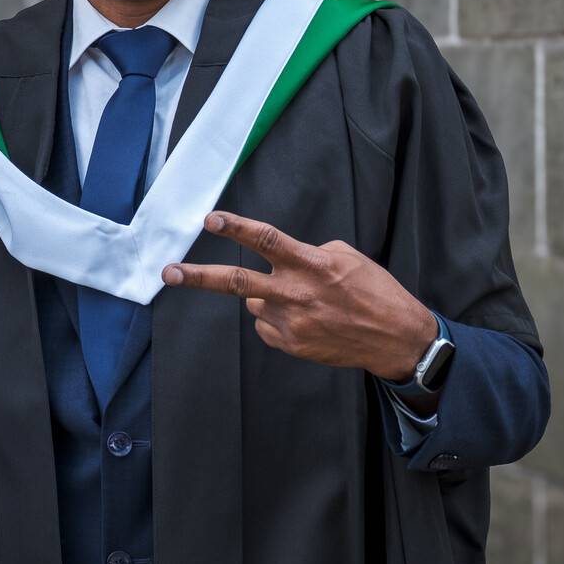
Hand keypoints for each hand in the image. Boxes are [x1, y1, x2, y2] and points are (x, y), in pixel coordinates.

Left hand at [162, 211, 437, 383]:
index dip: (236, 227)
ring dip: (268, 297)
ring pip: (255, 302)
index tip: (210, 219)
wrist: (394, 339)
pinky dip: (278, 319)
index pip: (267, 240)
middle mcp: (294, 293)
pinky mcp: (289, 344)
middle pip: (236, 281)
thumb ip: (308, 254)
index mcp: (311, 264)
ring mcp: (289, 322)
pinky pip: (267, 324)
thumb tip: (281, 259)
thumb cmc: (374, 292)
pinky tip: (307, 321)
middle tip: (169, 273)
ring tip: (305, 302)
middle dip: (198, 277)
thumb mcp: (347, 258)